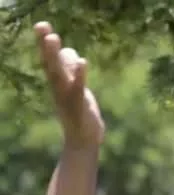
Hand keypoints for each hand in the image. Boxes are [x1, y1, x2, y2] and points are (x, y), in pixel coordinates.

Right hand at [34, 22, 103, 147]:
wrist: (83, 141)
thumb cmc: (79, 113)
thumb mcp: (75, 88)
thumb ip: (71, 71)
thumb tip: (70, 53)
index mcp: (58, 84)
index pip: (49, 60)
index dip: (45, 44)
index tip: (42, 25)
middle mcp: (59, 88)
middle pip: (50, 63)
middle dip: (46, 45)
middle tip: (41, 26)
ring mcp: (67, 96)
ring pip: (59, 74)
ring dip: (56, 57)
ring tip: (55, 38)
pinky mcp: (79, 105)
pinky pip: (78, 88)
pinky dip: (79, 75)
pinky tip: (82, 62)